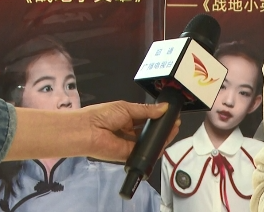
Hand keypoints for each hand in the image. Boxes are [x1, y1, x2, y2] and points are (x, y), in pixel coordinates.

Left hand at [7, 101, 180, 162]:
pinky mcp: (129, 156)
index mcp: (127, 119)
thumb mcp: (127, 108)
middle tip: (176, 123)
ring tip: (174, 129)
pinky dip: (154, 148)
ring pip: (149, 142)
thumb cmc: (103, 116)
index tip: (171, 115)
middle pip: (149, 132)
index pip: (146, 119)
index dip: (158, 117)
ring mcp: (129, 145)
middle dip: (162, 127)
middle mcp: (129, 132)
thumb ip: (146, 110)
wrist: (87, 131)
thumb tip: (164, 108)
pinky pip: (144, 152)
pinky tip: (164, 141)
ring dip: (161, 137)